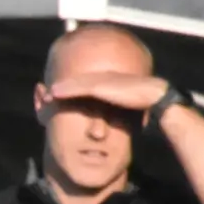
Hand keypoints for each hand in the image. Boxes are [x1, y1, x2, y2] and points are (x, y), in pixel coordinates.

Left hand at [48, 71, 170, 113]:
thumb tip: (107, 125)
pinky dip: (66, 89)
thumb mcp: (125, 109)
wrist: (158, 99)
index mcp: (113, 83)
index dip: (73, 89)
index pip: (89, 85)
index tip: (57, 95)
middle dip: (63, 87)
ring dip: (60, 88)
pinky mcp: (103, 85)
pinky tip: (54, 92)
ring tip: (46, 95)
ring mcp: (105, 80)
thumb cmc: (144, 106)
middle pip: (80, 81)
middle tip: (45, 94)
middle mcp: (107, 78)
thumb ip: (115, 111)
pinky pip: (80, 87)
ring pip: (78, 83)